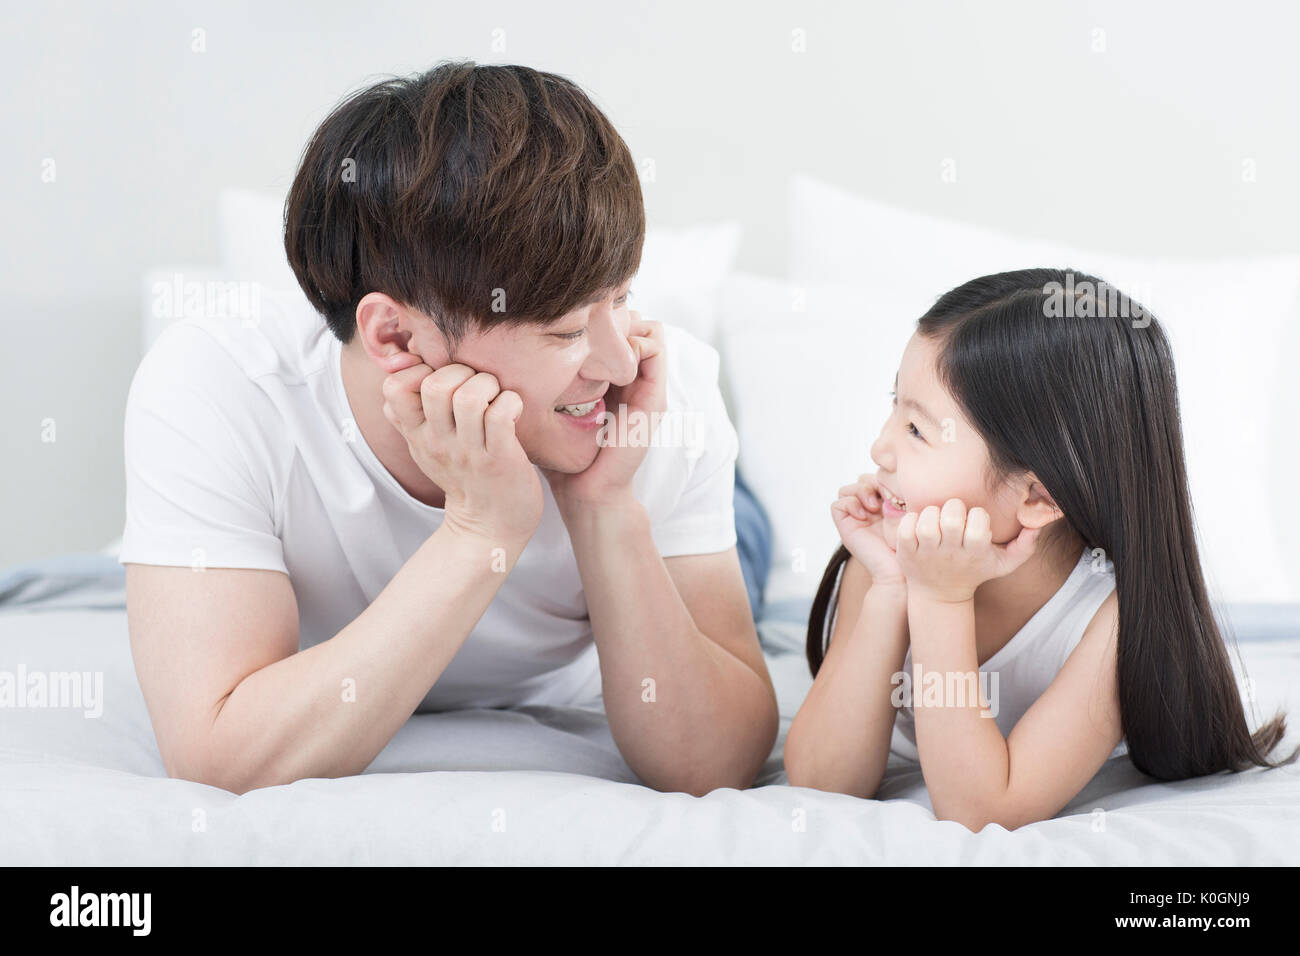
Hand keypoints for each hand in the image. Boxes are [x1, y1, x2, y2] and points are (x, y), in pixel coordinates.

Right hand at [382, 359, 543, 545]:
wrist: (490, 526)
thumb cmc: (465, 477)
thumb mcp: (426, 447)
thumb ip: (411, 412)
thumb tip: (402, 366)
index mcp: (417, 435)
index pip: (393, 387)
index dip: (418, 369)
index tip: (442, 378)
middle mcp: (439, 443)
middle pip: (435, 385)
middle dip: (461, 371)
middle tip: (477, 386)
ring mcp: (469, 452)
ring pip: (469, 396)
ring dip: (488, 385)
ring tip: (495, 397)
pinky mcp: (500, 459)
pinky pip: (500, 414)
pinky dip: (511, 402)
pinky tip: (513, 411)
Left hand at [543, 311, 665, 511]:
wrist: (588, 492)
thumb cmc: (564, 457)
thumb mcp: (552, 409)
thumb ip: (547, 383)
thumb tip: (513, 351)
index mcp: (614, 382)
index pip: (618, 329)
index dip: (598, 319)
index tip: (567, 326)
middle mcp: (636, 381)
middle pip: (636, 322)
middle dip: (611, 317)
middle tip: (578, 326)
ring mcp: (649, 389)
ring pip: (649, 329)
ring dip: (623, 326)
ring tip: (592, 341)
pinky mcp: (654, 399)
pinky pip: (654, 348)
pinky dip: (633, 342)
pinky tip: (602, 357)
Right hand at [831, 473, 904, 588]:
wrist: (900, 571)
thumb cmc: (910, 545)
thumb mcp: (909, 514)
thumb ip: (903, 496)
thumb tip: (903, 474)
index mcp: (884, 506)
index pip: (875, 478)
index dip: (883, 478)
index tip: (898, 492)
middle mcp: (867, 510)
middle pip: (860, 480)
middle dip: (871, 482)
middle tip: (885, 497)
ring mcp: (855, 518)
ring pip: (847, 489)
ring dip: (860, 491)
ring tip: (874, 506)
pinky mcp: (846, 527)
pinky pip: (838, 504)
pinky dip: (850, 503)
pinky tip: (864, 514)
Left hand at [895, 498, 1040, 603]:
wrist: (940, 594)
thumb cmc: (975, 570)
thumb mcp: (1005, 564)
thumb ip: (1026, 546)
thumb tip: (1037, 523)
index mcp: (975, 552)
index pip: (979, 524)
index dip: (978, 515)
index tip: (976, 521)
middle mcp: (950, 553)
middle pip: (951, 519)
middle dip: (953, 508)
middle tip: (953, 515)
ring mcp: (926, 553)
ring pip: (926, 522)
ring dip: (931, 513)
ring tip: (935, 519)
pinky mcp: (906, 553)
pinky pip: (905, 528)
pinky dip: (910, 520)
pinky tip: (918, 524)